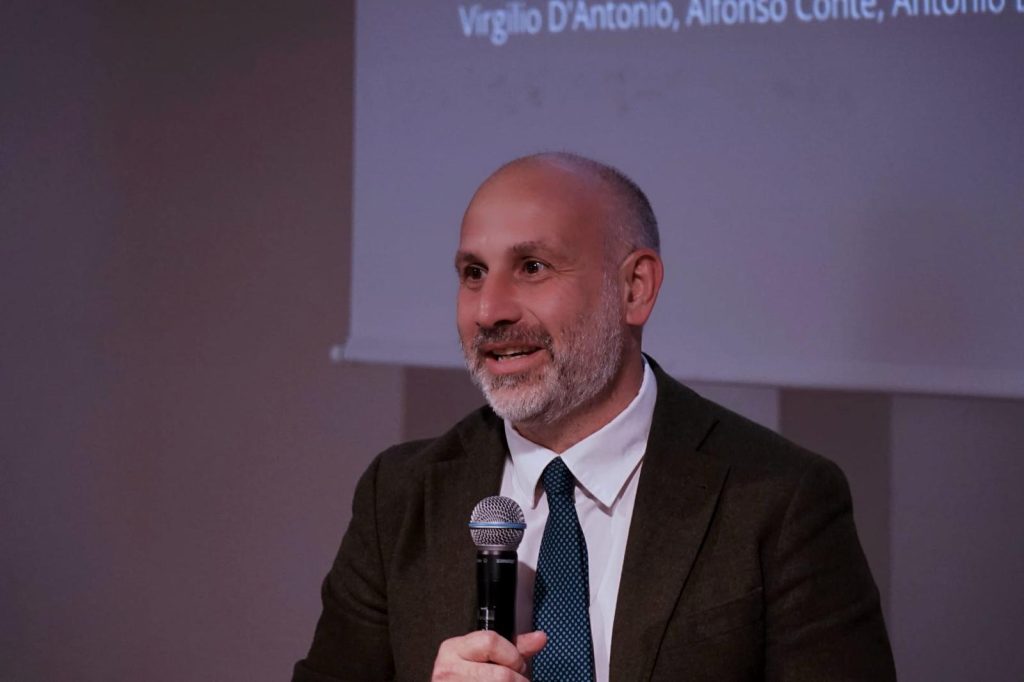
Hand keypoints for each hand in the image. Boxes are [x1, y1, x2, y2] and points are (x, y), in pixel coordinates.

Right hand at [431, 630, 546, 679]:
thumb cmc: (468, 676)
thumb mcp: (486, 657)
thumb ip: (514, 647)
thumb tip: (540, 637)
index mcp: (453, 649)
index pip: (490, 642)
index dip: (512, 656)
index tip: (517, 665)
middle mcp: (448, 670)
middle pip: (501, 675)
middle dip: (517, 680)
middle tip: (516, 680)